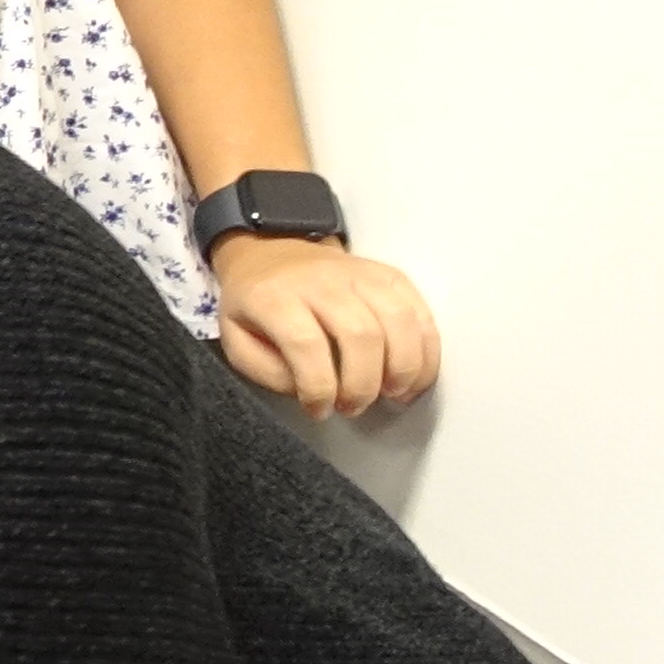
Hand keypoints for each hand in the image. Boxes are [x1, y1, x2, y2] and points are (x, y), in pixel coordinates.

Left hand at [211, 236, 438, 419]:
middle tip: (355, 406)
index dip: (319, 387)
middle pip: (360, 334)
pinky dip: (427, 350)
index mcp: (274, 296)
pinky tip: (416, 376)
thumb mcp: (236, 340)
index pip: (305, 344)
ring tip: (392, 394)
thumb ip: (268, 371)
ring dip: (403, 368)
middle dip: (363, 384)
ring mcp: (359, 273)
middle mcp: (321, 280)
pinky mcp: (388, 275)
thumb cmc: (255, 304)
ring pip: (398, 321)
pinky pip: (419, 311)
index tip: (320, 410)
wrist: (270, 254)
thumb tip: (312, 393)